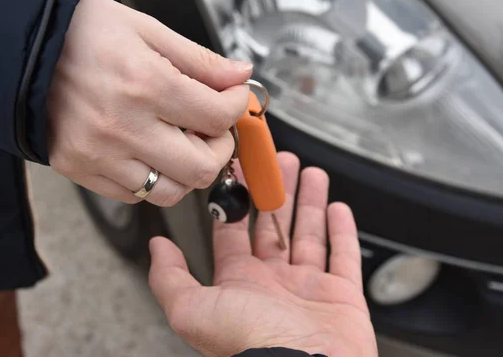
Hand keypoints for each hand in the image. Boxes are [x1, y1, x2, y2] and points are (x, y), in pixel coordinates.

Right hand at [47, 0, 251, 206]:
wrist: (18, 45)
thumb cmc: (83, 33)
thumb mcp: (149, 31)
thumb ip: (201, 61)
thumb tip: (240, 77)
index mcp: (145, 84)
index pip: (217, 117)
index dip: (237, 107)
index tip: (233, 98)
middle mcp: (123, 127)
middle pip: (201, 168)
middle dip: (220, 148)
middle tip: (212, 128)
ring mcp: (99, 154)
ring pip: (169, 193)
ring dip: (187, 171)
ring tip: (181, 144)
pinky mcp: (79, 169)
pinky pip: (134, 196)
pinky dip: (152, 179)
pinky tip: (148, 152)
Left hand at [149, 152, 376, 356]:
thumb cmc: (251, 343)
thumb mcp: (194, 309)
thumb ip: (170, 278)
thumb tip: (157, 247)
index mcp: (241, 283)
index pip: (236, 232)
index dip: (237, 200)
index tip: (242, 172)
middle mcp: (275, 284)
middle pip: (275, 226)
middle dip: (278, 192)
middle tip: (281, 163)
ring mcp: (310, 289)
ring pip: (309, 235)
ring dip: (310, 202)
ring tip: (312, 173)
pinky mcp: (343, 297)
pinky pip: (344, 256)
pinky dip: (343, 232)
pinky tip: (338, 208)